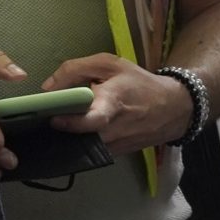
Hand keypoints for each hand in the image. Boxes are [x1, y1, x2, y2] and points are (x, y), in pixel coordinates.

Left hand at [47, 52, 192, 155]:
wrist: (172, 108)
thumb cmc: (137, 83)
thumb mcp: (108, 64)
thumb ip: (75, 70)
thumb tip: (47, 88)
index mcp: (114, 101)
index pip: (94, 118)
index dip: (72, 121)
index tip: (53, 118)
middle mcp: (115, 128)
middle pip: (83, 136)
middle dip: (63, 130)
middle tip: (47, 119)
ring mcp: (116, 145)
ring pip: (85, 146)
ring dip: (69, 136)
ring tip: (58, 123)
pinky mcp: (117, 154)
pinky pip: (92, 151)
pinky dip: (80, 142)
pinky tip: (74, 131)